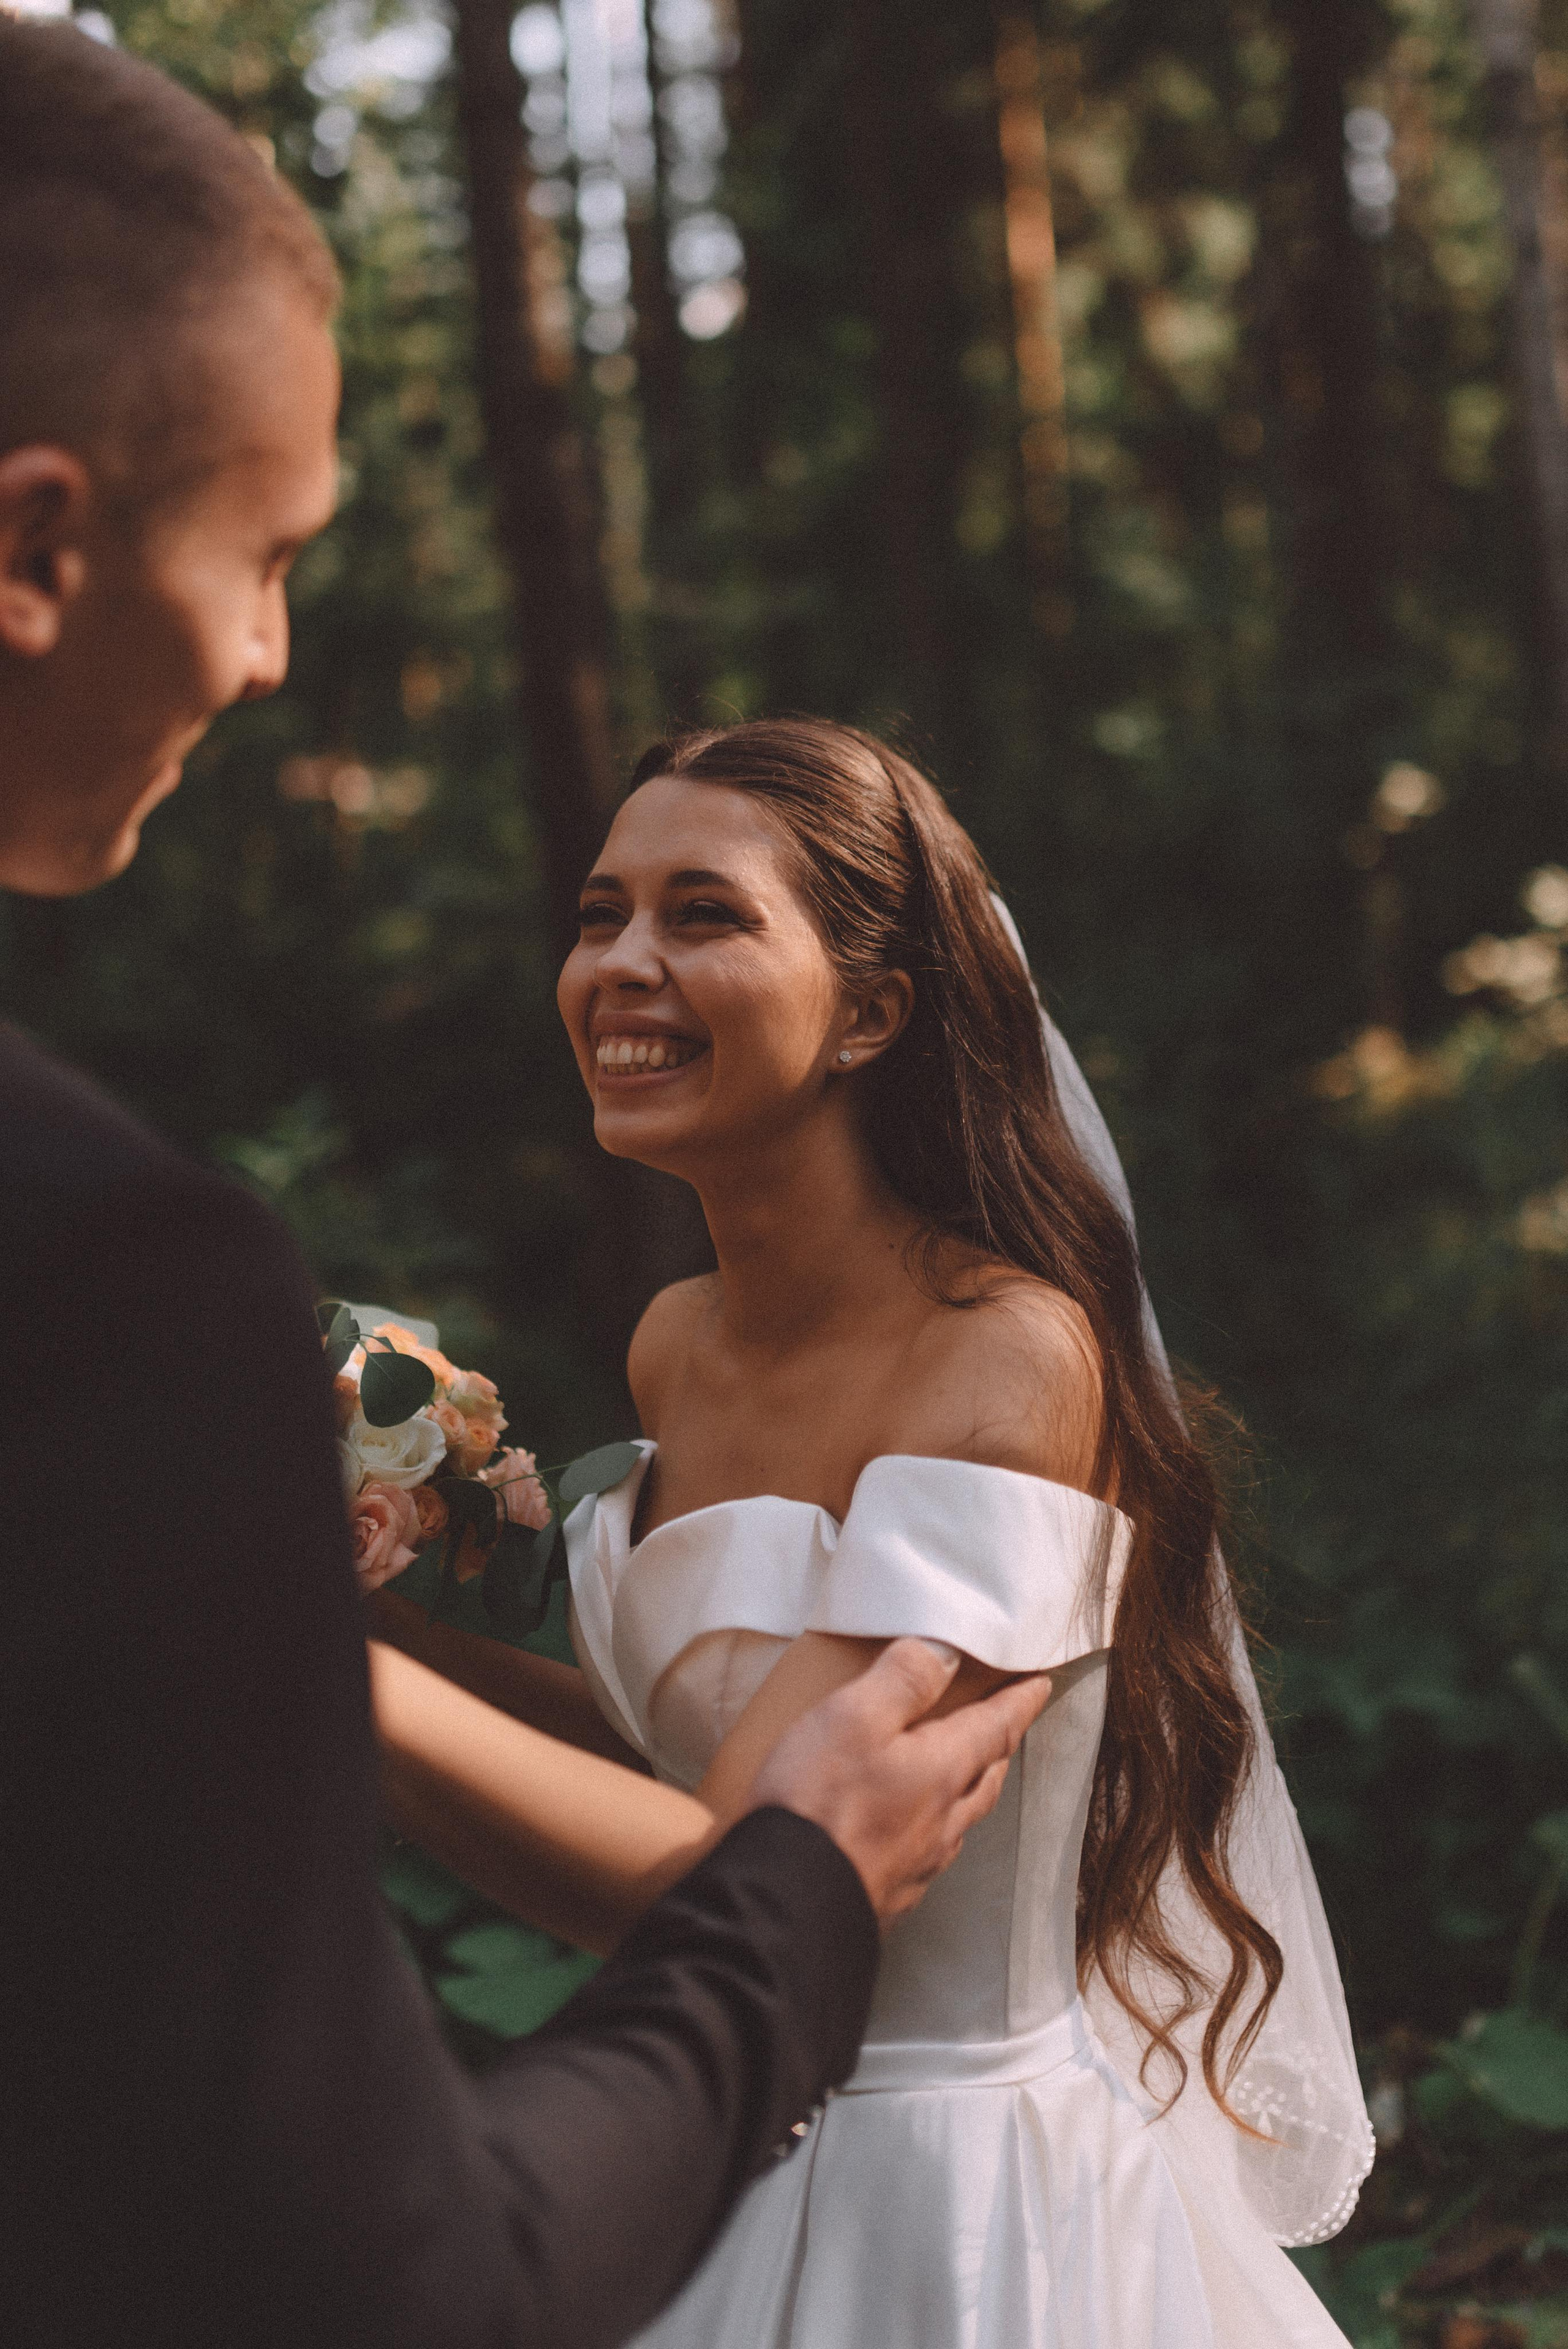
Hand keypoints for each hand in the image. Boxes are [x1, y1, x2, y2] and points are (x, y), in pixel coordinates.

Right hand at [748, 1639, 1050, 1927]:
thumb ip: (903, 1679)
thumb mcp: (854, 1717)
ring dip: (972, 1791)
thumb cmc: (818, 1802)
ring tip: (966, 1777)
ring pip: (961, 1820)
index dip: (1019, 1702)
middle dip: (999, 1747)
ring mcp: (918, 1863)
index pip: (995, 1728)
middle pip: (986, 1777)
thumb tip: (946, 1651)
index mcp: (942, 1770)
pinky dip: (934, 1833)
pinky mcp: (888, 1893)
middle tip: (1006, 1727)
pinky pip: (928, 1855)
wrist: (786, 1903)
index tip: (1040, 1685)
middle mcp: (942, 1820)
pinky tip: (913, 1836)